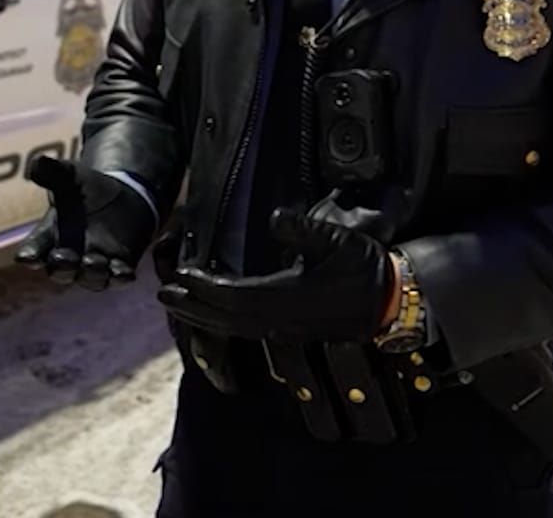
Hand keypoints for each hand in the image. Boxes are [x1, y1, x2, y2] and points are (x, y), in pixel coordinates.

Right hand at [12, 156, 156, 291]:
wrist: (123, 196)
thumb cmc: (87, 188)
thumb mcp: (70, 176)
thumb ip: (52, 172)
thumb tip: (36, 163)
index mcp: (49, 236)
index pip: (34, 250)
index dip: (30, 255)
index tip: (26, 257)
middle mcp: (69, 256)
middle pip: (60, 271)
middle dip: (61, 266)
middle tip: (63, 257)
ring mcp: (94, 265)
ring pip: (89, 278)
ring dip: (91, 273)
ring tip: (93, 261)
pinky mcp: (120, 267)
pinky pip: (118, 278)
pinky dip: (121, 277)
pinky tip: (125, 273)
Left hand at [156, 208, 393, 342]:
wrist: (390, 303)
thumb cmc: (364, 269)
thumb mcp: (336, 241)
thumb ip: (302, 230)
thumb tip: (273, 218)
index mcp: (288, 298)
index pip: (235, 295)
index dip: (206, 287)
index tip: (180, 275)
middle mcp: (281, 321)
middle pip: (226, 318)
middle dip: (192, 306)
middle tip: (162, 294)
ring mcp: (285, 331)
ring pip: (234, 328)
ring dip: (203, 316)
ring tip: (178, 304)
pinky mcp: (290, 333)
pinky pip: (246, 330)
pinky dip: (222, 322)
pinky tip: (212, 315)